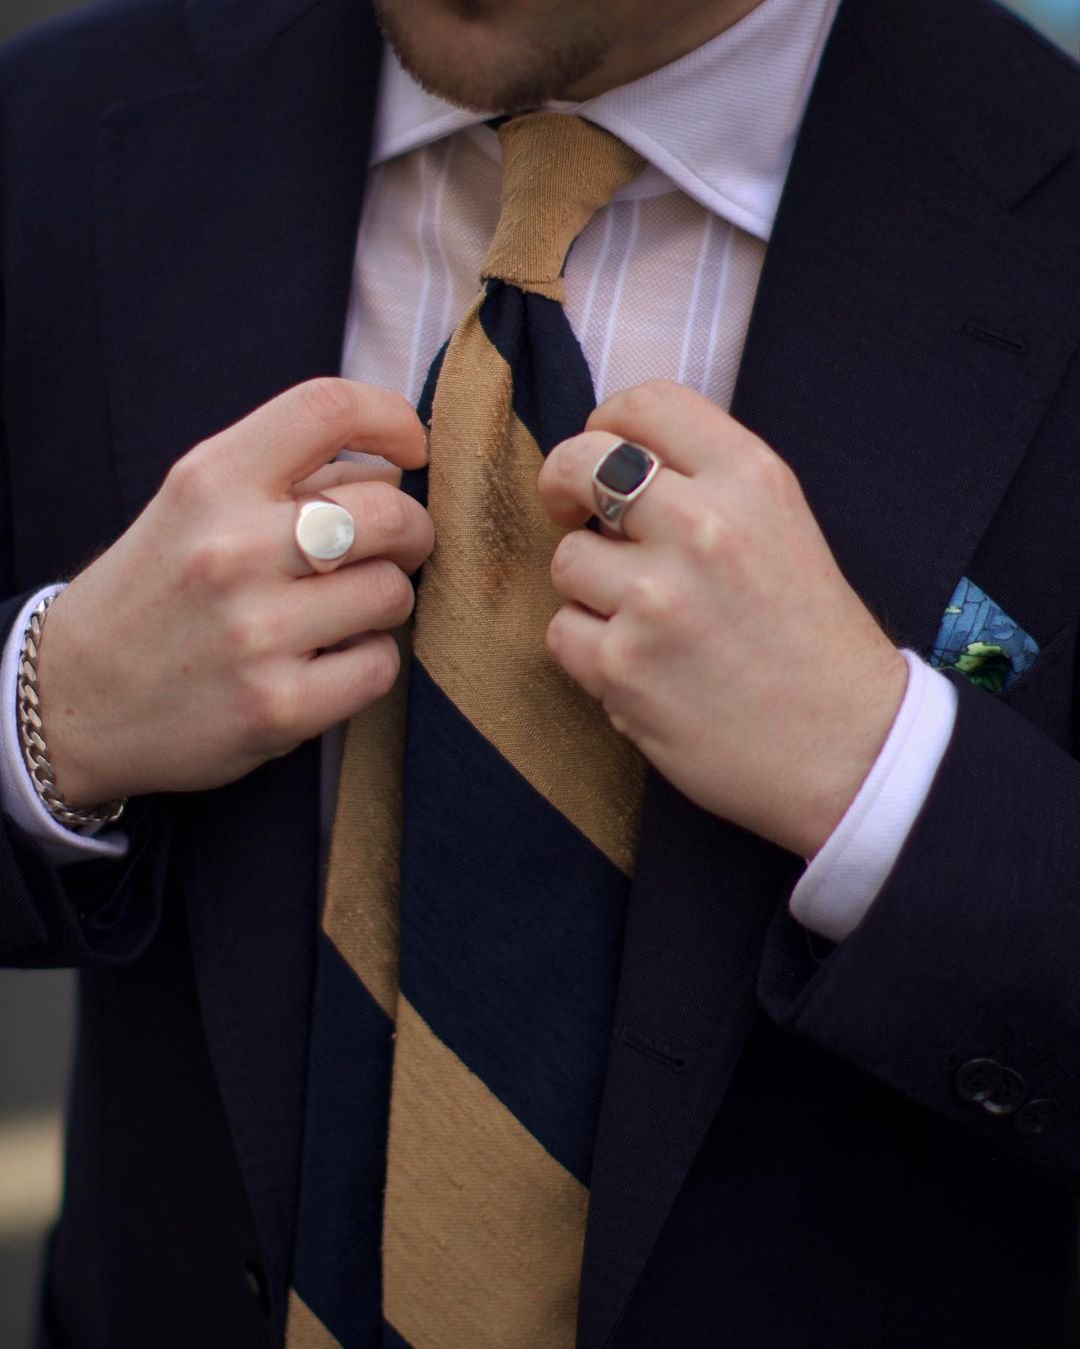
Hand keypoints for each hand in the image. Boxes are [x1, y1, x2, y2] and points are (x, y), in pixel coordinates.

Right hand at [36, 379, 431, 807]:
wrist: (72, 700)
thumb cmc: (153, 594)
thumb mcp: (193, 508)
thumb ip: (287, 478)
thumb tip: (394, 472)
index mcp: (210, 481)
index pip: (325, 408)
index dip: (392, 418)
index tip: (412, 449)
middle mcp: (233, 550)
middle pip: (390, 511)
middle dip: (413, 530)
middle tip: (397, 548)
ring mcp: (257, 633)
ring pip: (394, 592)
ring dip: (386, 601)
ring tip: (346, 611)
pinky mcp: (281, 707)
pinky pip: (381, 665)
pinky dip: (370, 662)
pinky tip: (331, 661)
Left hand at [538, 380, 907, 857]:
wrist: (849, 749)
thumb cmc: (814, 641)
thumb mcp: (785, 528)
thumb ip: (709, 485)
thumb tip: (614, 462)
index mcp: (751, 479)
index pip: (644, 403)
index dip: (606, 425)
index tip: (604, 458)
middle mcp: (703, 526)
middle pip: (578, 462)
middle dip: (563, 485)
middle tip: (572, 512)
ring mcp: (657, 598)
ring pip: (565, 559)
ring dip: (588, 588)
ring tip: (643, 620)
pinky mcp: (622, 666)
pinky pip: (561, 632)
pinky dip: (588, 650)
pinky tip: (639, 666)